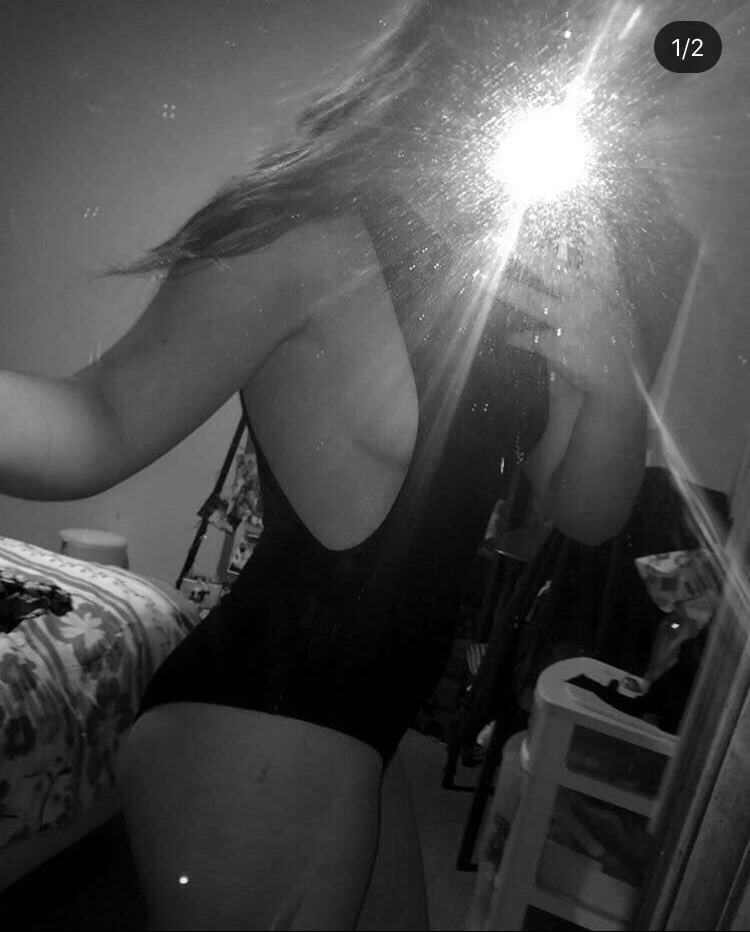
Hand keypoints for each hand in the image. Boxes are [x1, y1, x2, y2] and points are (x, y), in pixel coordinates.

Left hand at [498, 209, 645, 403]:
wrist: (621, 382)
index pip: (598, 242)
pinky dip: (518, 338)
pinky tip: (507, 337)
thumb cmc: (618, 340)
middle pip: (548, 267)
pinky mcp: (556, 345)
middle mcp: (587, 296)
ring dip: (502, 289)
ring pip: (529, 299)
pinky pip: (528, 338)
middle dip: (521, 250)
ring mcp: (570, 320)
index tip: (575, 196)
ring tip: (479, 279)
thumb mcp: (614, 304)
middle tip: (497, 238)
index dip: (587, 218)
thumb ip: (595, 280)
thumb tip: (572, 250)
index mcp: (606, 282)